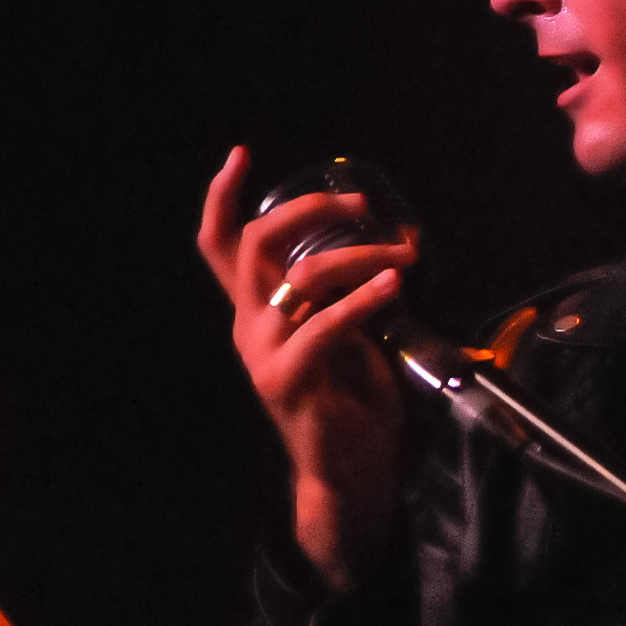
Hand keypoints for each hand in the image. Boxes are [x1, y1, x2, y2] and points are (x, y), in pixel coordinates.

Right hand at [197, 147, 419, 589]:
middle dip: (311, 211)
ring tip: (404, 253)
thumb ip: (346, 294)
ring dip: (361, 255)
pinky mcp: (288, 380)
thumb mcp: (349, 333)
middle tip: (363, 204)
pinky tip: (394, 284)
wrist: (348, 470)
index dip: (222, 199)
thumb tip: (386, 246)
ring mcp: (263, 354)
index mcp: (256, 312)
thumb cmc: (353, 400)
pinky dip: (363, 299)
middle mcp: (249, 326)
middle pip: (257, 244)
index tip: (239, 155)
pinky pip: (325, 327)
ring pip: (301, 277)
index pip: (221, 247)